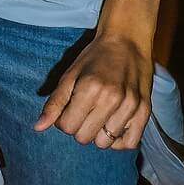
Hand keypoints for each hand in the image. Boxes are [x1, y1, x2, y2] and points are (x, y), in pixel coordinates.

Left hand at [34, 31, 153, 148]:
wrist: (128, 41)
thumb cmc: (95, 57)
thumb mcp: (70, 75)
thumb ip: (55, 103)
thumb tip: (38, 127)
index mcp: (90, 89)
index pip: (67, 127)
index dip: (64, 121)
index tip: (70, 108)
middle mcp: (112, 99)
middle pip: (84, 138)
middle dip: (79, 127)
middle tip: (84, 111)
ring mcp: (131, 107)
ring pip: (105, 143)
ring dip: (98, 133)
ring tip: (100, 115)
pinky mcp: (145, 111)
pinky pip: (129, 143)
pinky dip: (118, 140)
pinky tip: (113, 125)